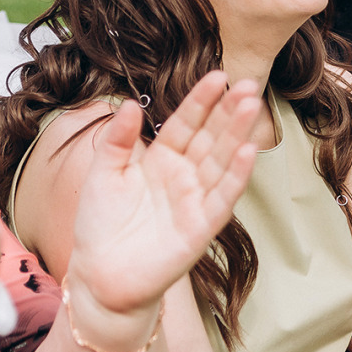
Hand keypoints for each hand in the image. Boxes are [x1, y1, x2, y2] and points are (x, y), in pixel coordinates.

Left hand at [67, 72, 260, 320]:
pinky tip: (249, 152)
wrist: (100, 276)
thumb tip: (129, 104)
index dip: (201, 101)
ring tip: (251, 106)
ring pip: (222, 160)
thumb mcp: (103, 173)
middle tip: (248, 83)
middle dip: (229, 110)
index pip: (186, 124)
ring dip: (238, 134)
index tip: (218, 76)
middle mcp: (183, 176)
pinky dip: (237, 175)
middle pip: (211, 137)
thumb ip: (117, 139)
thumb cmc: (100, 226)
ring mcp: (196, 200)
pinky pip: (223, 197)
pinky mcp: (202, 226)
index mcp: (161, 160)